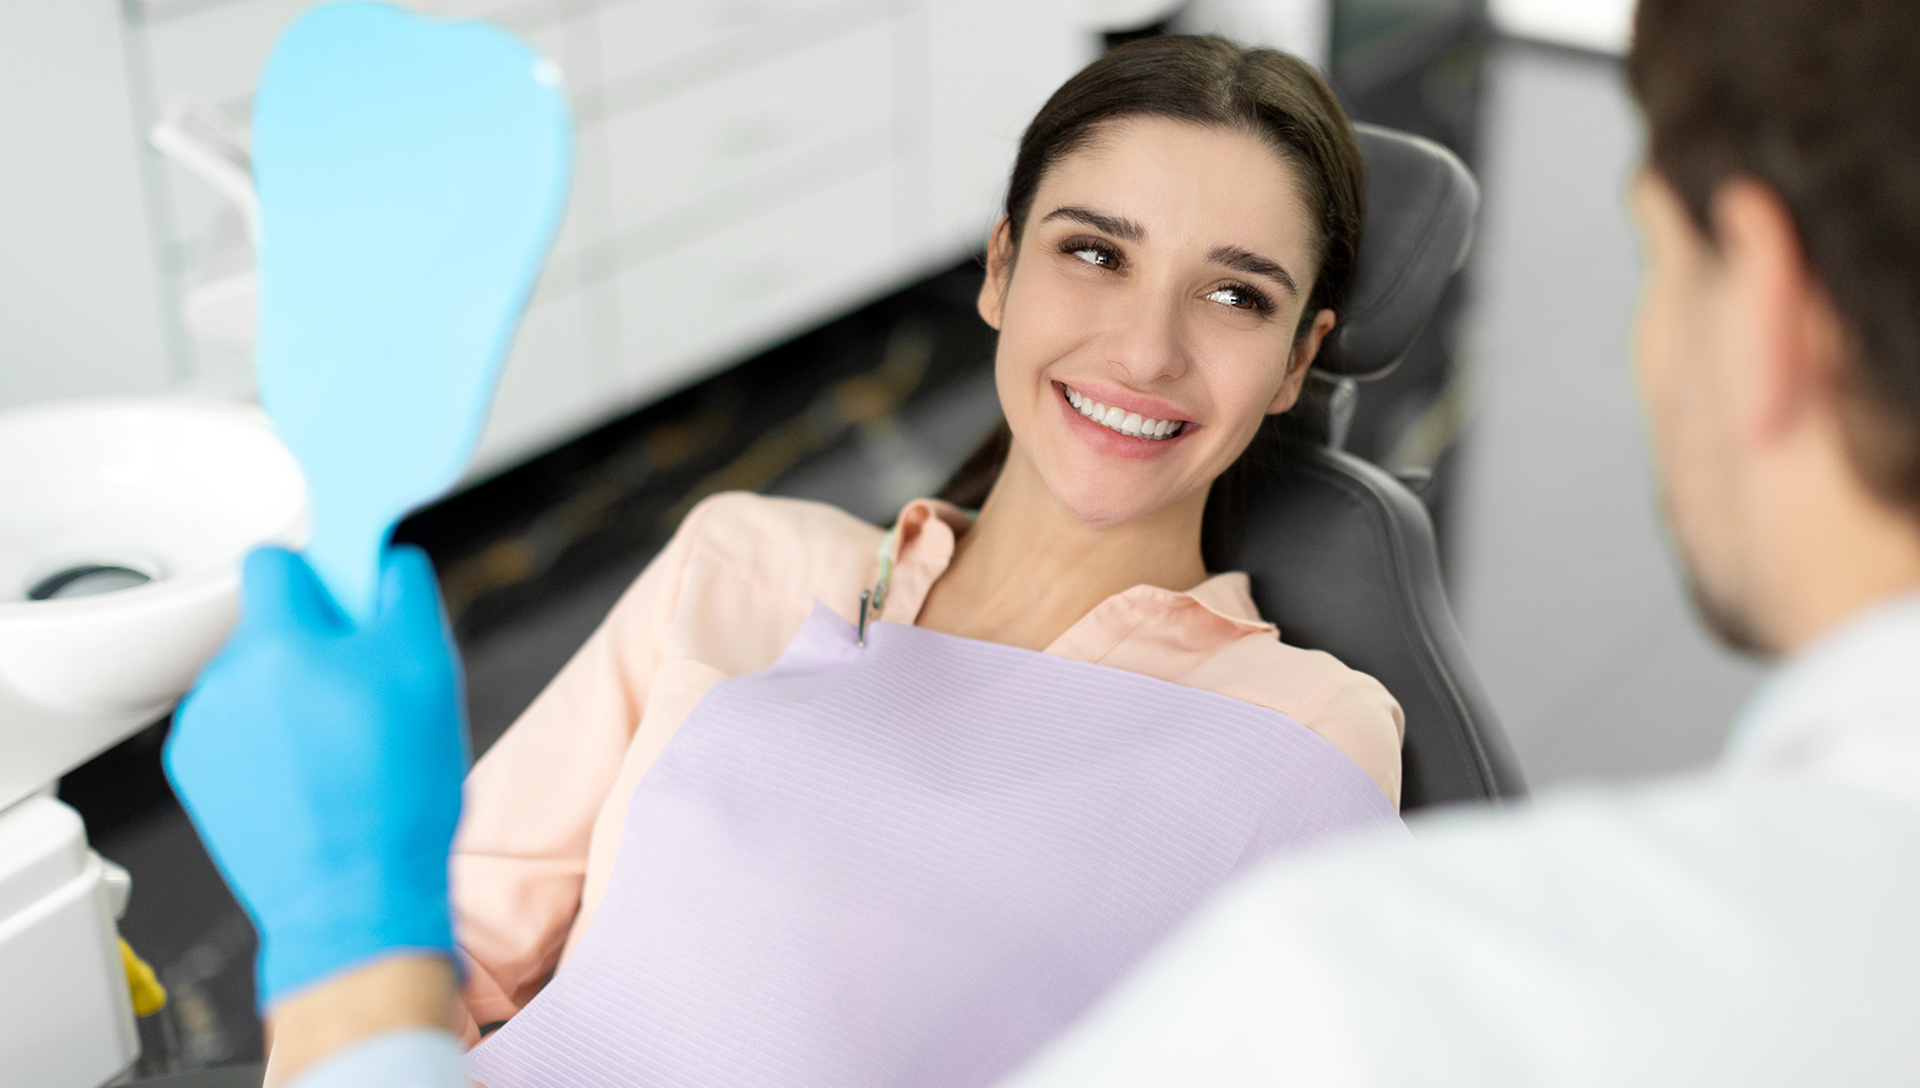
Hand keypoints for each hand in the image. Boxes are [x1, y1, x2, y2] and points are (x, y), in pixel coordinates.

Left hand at [166, 545, 468, 1007]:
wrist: (357, 897)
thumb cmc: (399, 792)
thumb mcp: (432, 671)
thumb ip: (404, 593)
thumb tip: (386, 564)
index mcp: (280, 641)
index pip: (274, 560)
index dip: (319, 577)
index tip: (351, 606)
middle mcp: (227, 679)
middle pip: (269, 626)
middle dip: (314, 644)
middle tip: (366, 690)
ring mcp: (204, 732)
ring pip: (253, 681)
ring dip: (290, 694)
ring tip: (342, 747)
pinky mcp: (197, 778)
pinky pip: (236, 731)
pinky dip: (268, 742)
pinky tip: (311, 778)